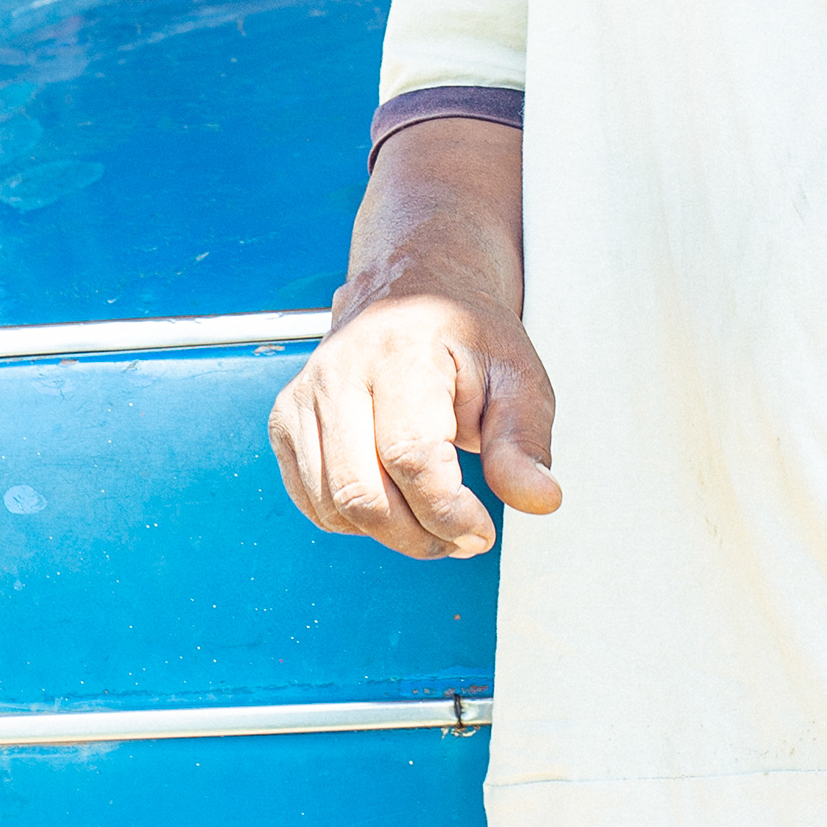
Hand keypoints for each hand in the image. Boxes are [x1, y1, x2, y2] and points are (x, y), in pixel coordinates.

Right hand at [267, 289, 560, 561]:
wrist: (412, 290)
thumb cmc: (465, 335)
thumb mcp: (517, 377)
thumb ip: (524, 443)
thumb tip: (541, 500)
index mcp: (400, 351)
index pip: (412, 457)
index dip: (448, 512)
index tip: (482, 532)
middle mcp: (340, 370)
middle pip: (364, 494)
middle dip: (420, 536)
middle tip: (463, 536)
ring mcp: (305, 395)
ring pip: (334, 506)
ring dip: (390, 535)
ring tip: (434, 518)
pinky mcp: (285, 420)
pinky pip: (313, 502)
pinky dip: (355, 522)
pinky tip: (394, 500)